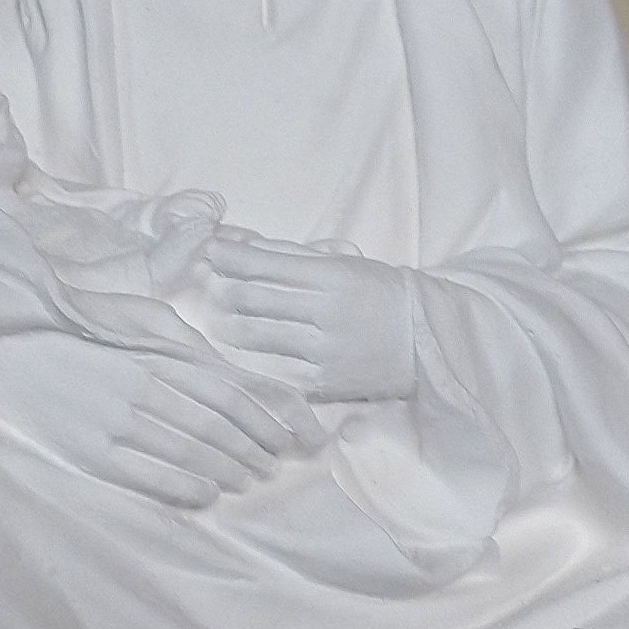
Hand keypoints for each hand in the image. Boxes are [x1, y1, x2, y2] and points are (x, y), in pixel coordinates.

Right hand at [0, 330, 323, 508]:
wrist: (8, 353)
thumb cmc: (80, 331)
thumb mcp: (138, 317)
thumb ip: (185, 342)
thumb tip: (229, 366)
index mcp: (157, 354)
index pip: (232, 389)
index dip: (272, 416)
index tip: (299, 433)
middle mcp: (144, 387)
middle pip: (219, 426)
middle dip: (257, 447)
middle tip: (277, 461)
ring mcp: (118, 423)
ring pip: (192, 453)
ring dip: (230, 469)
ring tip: (249, 478)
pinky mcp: (93, 453)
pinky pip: (152, 477)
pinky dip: (187, 487)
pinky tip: (208, 493)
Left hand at [200, 236, 416, 403]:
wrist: (424, 342)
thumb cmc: (380, 294)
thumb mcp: (345, 265)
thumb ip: (297, 258)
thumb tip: (247, 247)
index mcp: (333, 277)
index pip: (267, 264)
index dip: (232, 257)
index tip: (210, 250)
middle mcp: (326, 313)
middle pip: (254, 299)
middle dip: (222, 287)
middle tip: (203, 282)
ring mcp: (323, 350)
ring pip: (256, 336)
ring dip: (228, 324)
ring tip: (214, 315)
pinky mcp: (324, 382)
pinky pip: (274, 369)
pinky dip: (251, 357)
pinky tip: (236, 350)